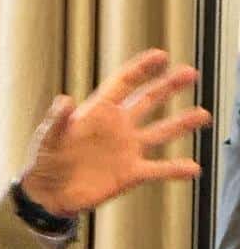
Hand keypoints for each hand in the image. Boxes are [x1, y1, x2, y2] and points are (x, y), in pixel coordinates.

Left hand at [20, 49, 211, 215]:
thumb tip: (65, 100)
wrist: (49, 193)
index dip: (141, 68)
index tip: (161, 56)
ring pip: (160, 132)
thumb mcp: (48, 137)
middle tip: (190, 73)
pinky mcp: (130, 173)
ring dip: (182, 123)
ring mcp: (126, 149)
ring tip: (203, 115)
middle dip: (168, 86)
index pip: (123, 83)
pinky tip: (193, 168)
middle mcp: (117, 127)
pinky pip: (158, 169)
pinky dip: (175, 169)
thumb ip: (57, 119)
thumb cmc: (44, 160)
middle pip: (148, 100)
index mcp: (98, 111)